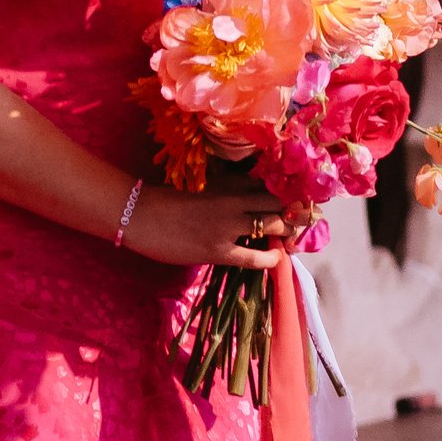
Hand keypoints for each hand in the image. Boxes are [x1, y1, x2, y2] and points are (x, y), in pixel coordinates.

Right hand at [123, 182, 287, 271]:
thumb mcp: (202, 189)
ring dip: (287, 231)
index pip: (268, 182)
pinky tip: (275, 257)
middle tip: (302, 218)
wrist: (140, 215)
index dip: (288, 190)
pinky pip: (254, 257)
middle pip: (277, 201)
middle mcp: (232, 201)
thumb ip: (227, 190)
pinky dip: (270, 258)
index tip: (299, 197)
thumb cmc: (166, 202)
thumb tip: (250, 197)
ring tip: (291, 238)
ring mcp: (227, 226)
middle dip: (294, 210)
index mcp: (227, 183)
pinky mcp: (218, 250)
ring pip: (272, 223)